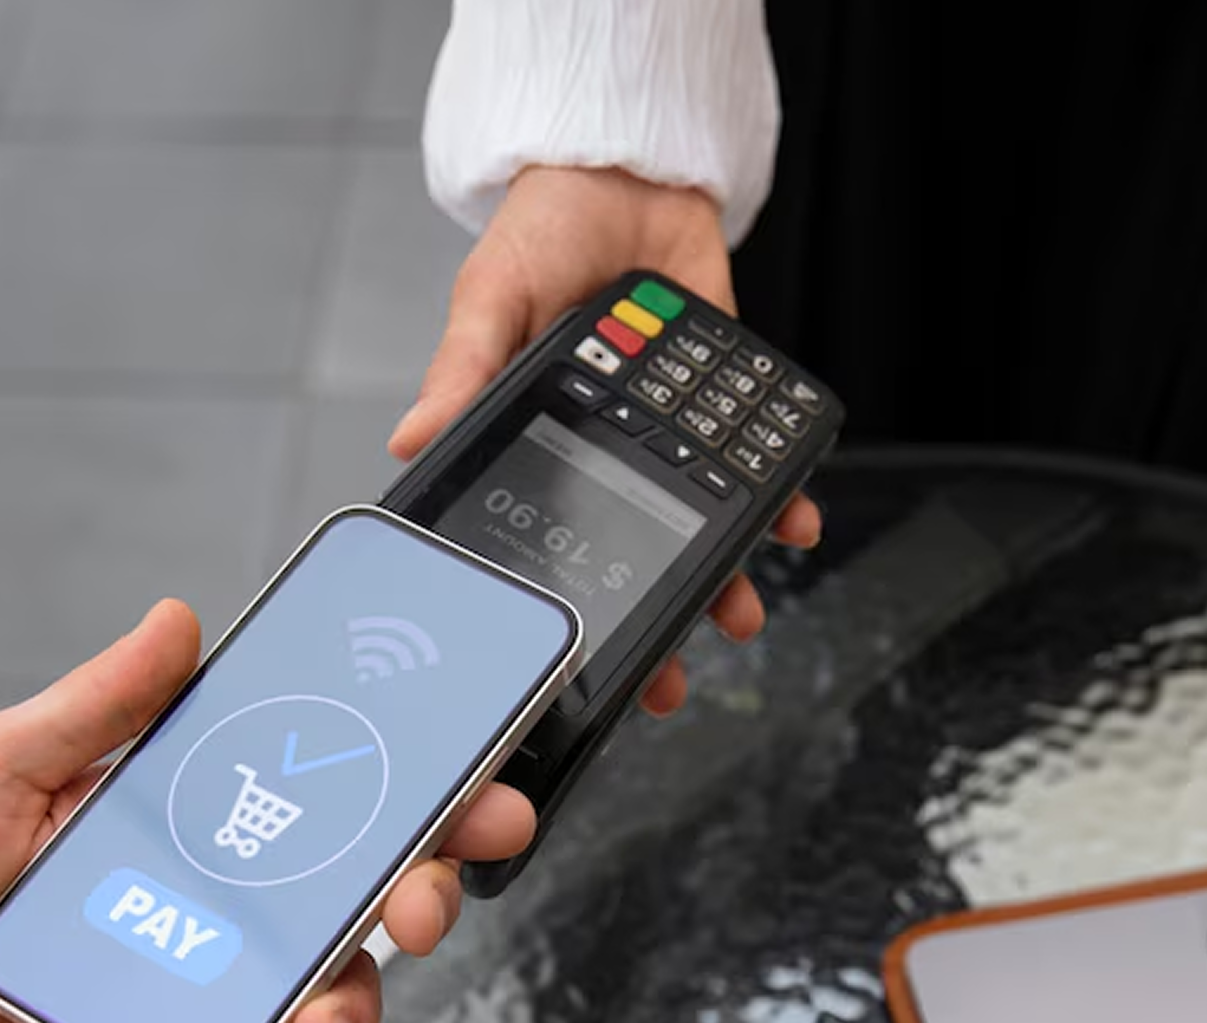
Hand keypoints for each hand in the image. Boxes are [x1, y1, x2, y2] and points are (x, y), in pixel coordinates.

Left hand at [0, 598, 533, 1022]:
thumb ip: (89, 709)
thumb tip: (176, 623)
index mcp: (193, 821)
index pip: (325, 789)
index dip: (414, 782)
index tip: (475, 778)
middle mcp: (225, 908)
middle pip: (364, 892)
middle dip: (425, 891)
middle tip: (423, 902)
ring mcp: (217, 997)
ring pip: (336, 995)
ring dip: (356, 1008)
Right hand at [389, 165, 821, 716]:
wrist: (628, 167)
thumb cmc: (545, 230)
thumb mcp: (493, 298)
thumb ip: (466, 369)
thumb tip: (413, 438)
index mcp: (548, 445)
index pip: (556, 540)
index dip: (570, 602)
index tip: (580, 661)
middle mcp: (611, 454)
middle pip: (635, 552)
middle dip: (655, 617)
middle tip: (670, 673)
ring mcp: (671, 433)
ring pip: (699, 523)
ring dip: (724, 576)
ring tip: (740, 617)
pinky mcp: (722, 400)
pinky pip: (755, 461)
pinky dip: (780, 496)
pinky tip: (794, 524)